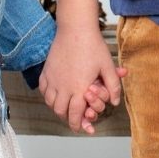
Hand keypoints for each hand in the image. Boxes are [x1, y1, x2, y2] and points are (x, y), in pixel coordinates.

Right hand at [39, 0, 122, 133]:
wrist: (76, 29)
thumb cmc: (93, 46)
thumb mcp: (107, 66)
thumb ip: (113, 86)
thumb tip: (114, 102)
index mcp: (79, 88)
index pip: (75, 114)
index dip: (77, 124)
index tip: (80, 128)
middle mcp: (63, 87)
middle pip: (61, 112)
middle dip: (68, 118)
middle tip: (74, 119)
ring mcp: (52, 79)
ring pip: (51, 103)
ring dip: (58, 108)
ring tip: (66, 108)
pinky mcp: (46, 72)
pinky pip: (44, 91)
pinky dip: (49, 97)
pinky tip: (55, 95)